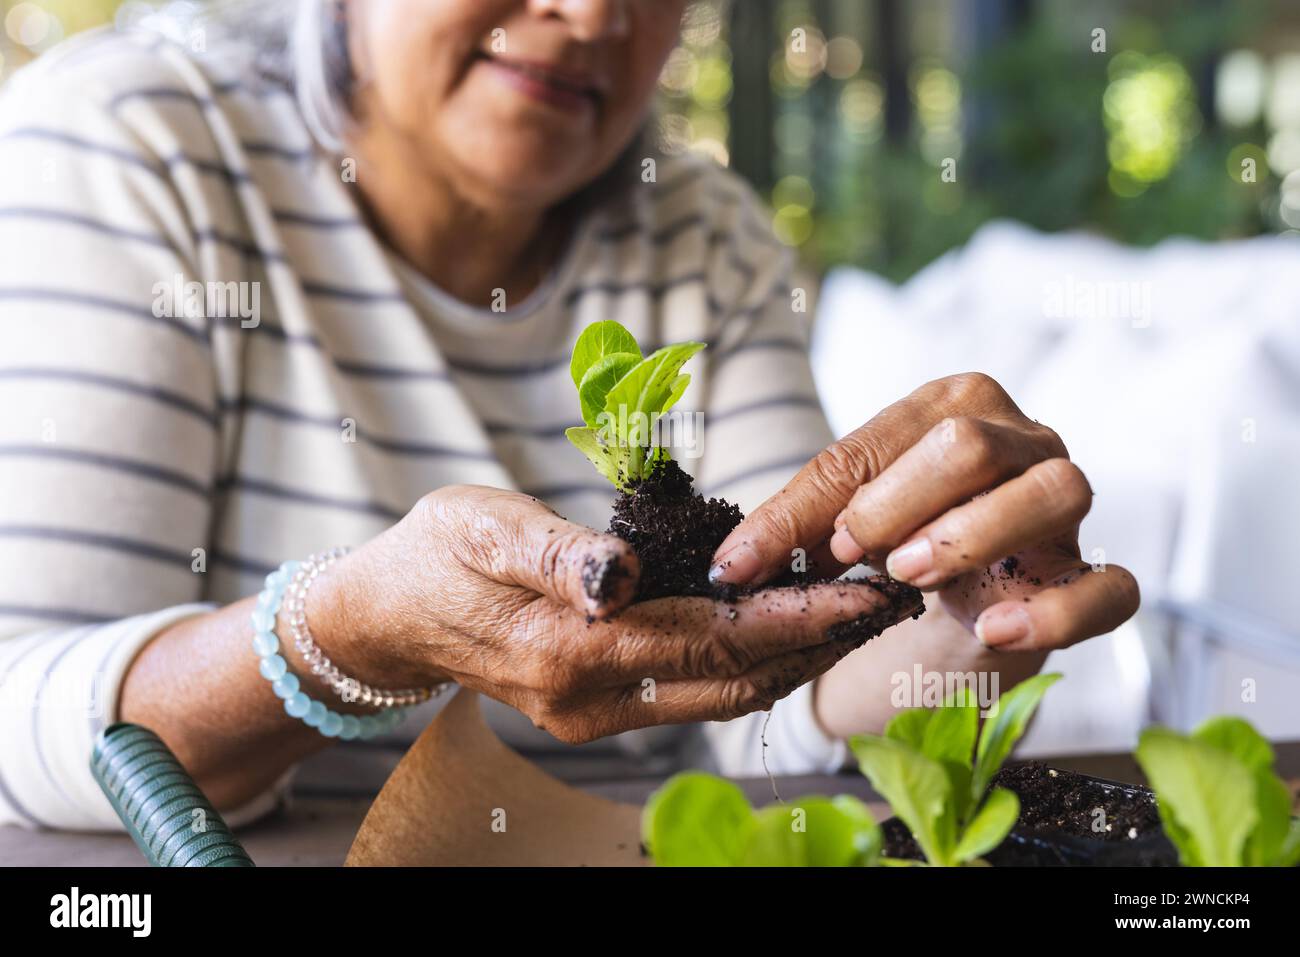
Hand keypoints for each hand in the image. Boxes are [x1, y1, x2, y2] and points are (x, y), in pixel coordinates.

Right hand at [311, 486, 918, 742]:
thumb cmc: (436, 553)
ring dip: (792, 657)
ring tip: (854, 613)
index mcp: (569, 647)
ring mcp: (594, 713)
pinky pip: (693, 691)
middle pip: (733, 678)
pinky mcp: (595, 708)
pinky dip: (748, 661)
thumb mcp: (483, 527)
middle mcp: (591, 696)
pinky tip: (782, 631)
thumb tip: (623, 575)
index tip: (864, 590)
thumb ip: (557, 552)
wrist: (386, 613)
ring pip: (721, 693)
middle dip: (817, 642)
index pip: (712, 636)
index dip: (795, 615)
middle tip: (887, 600)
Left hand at [708, 373, 1138, 653]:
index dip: (809, 504)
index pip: (876, 442)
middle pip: (967, 444)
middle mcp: (1020, 436)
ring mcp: (1068, 499)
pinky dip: (1055, 611)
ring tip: (908, 575)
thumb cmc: (900, 539)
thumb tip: (726, 567)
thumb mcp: (841, 525)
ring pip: (1051, 491)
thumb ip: (792, 530)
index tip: (751, 562)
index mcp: (952, 404)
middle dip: (893, 504)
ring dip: (969, 535)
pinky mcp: (1093, 571)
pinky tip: (993, 627)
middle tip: (850, 555)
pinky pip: (1109, 586)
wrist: (965, 599)